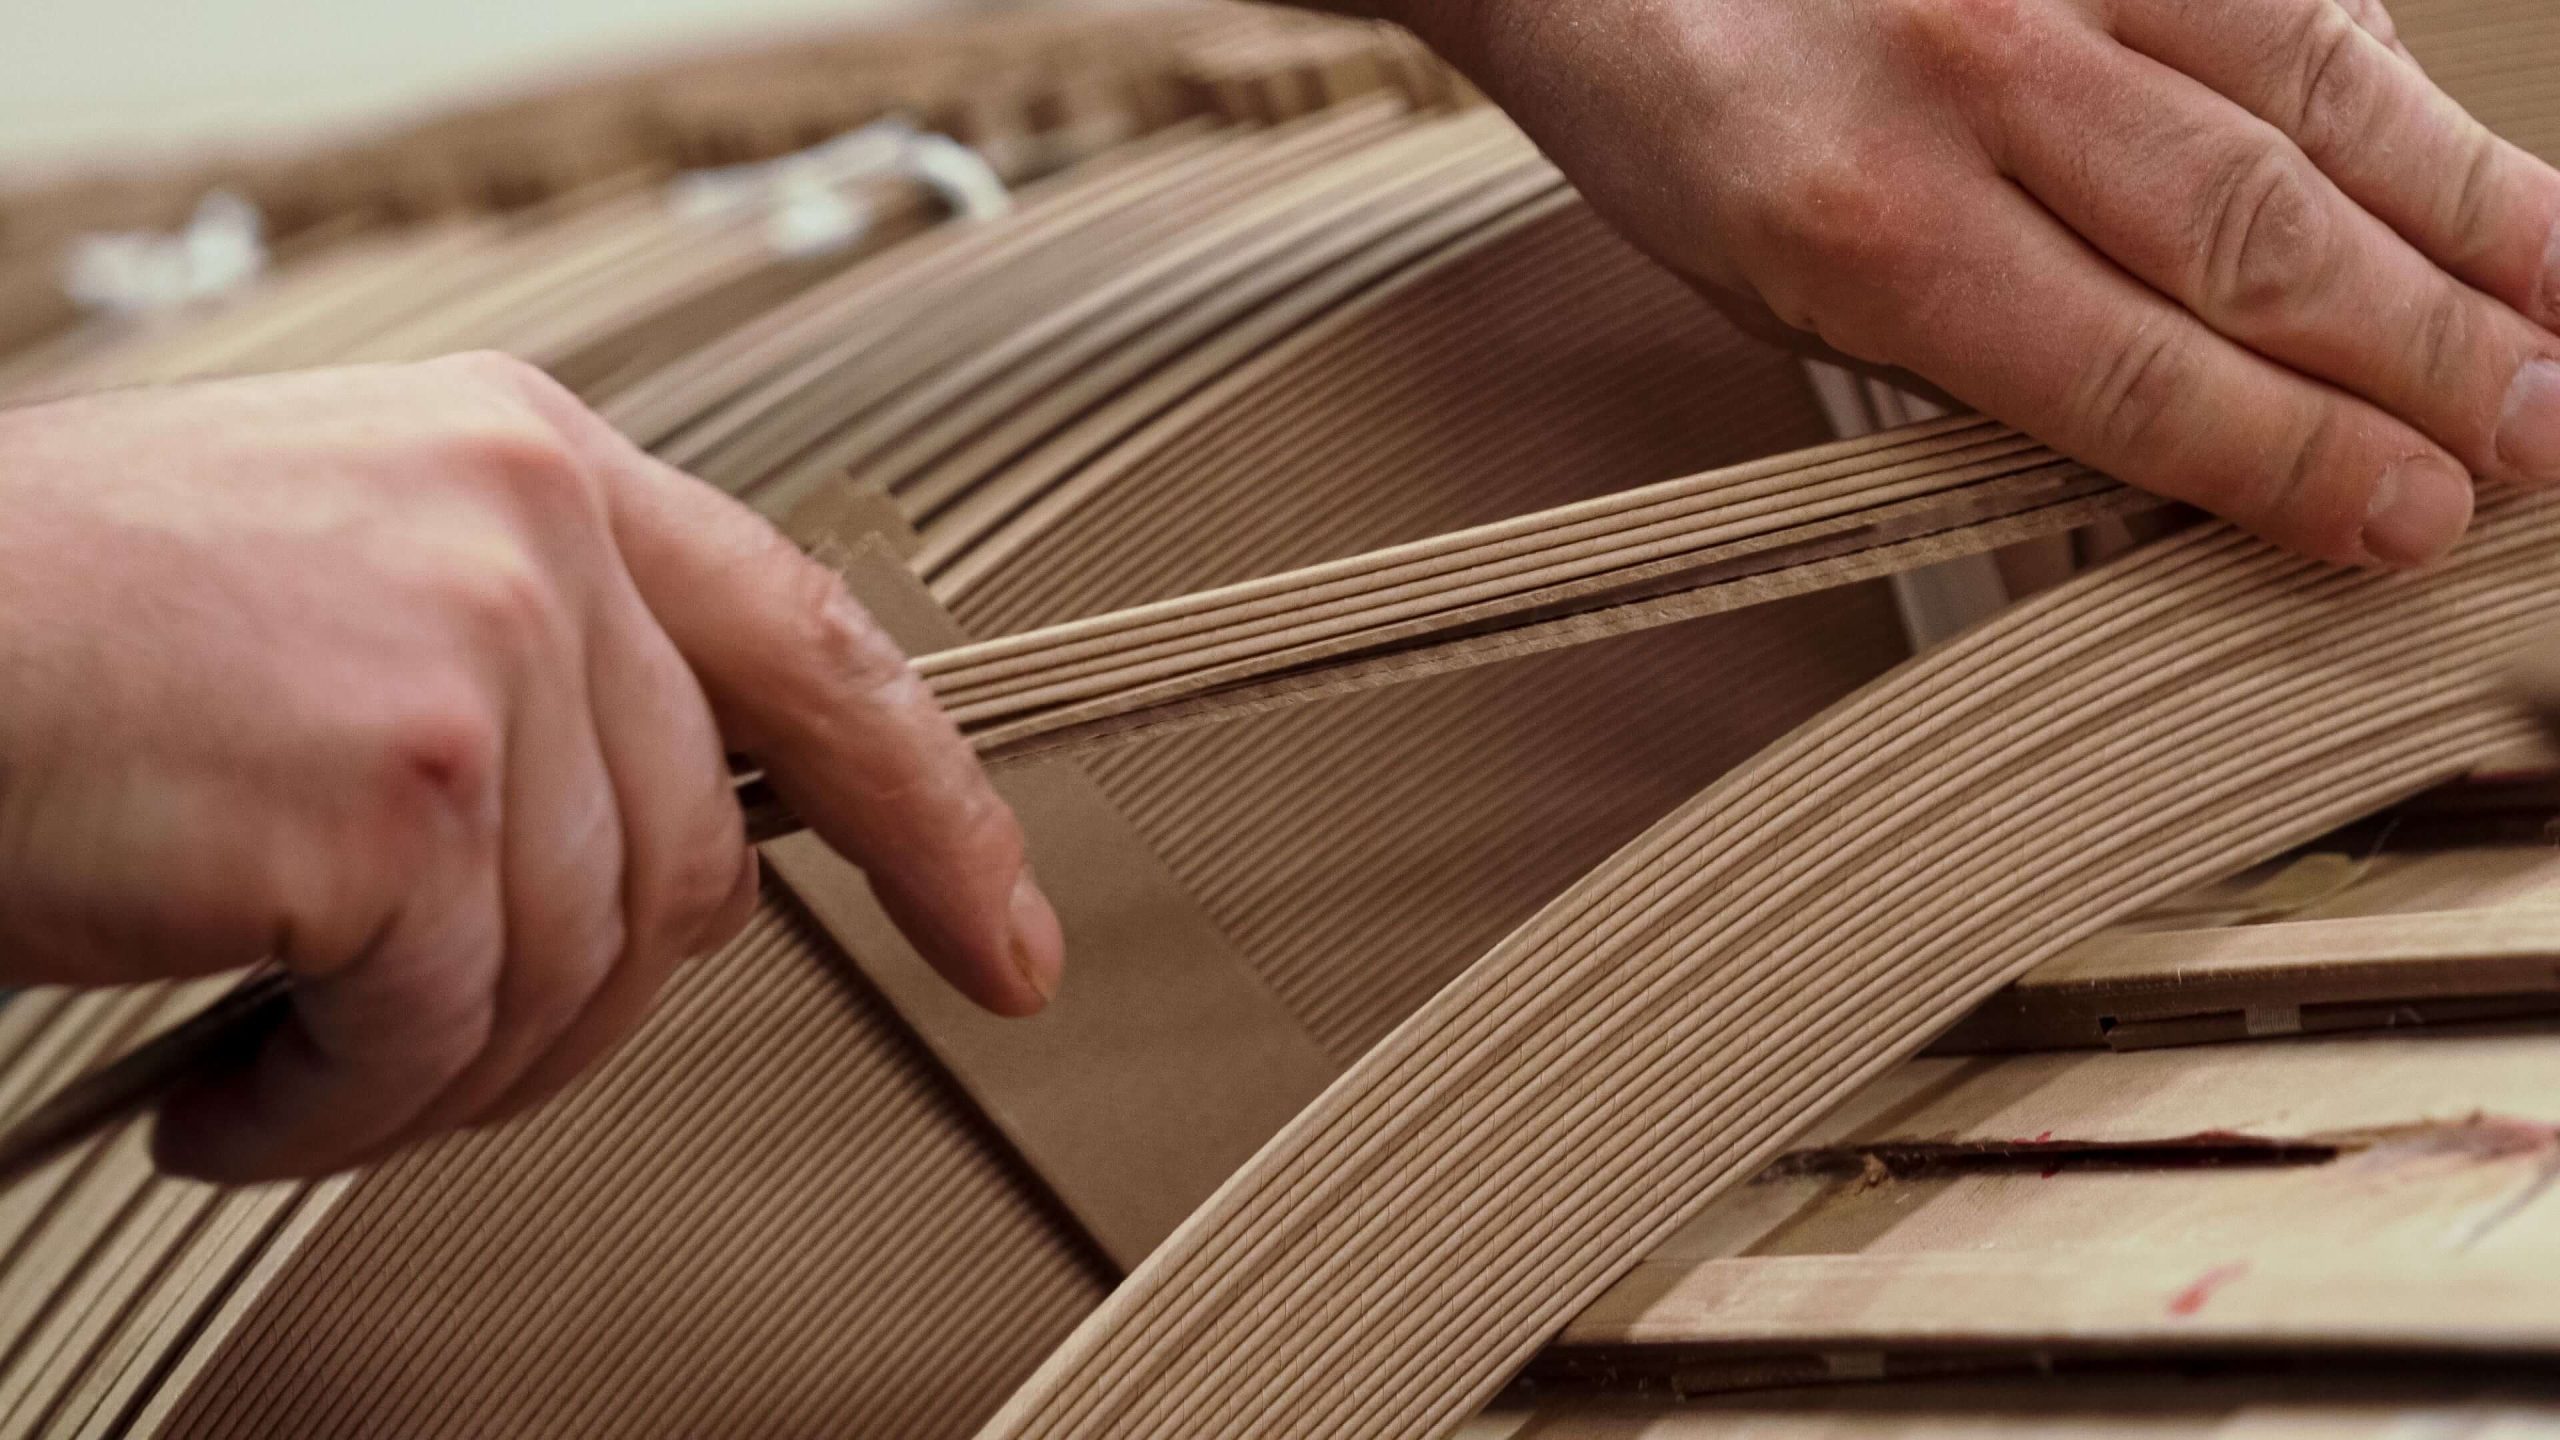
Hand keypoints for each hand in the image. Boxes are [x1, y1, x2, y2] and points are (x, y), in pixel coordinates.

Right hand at [0, 354, 1062, 1181]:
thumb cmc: (59, 624)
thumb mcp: (349, 581)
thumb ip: (539, 677)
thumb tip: (656, 856)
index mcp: (539, 468)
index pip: (818, 651)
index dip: (937, 813)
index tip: (1004, 936)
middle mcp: (534, 537)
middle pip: (690, 866)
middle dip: (576, 1002)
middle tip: (428, 1041)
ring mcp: (482, 656)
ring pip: (578, 971)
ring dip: (434, 1065)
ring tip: (294, 1056)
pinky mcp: (402, 795)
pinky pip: (442, 1036)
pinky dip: (334, 1109)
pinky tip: (236, 1091)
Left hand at [1370, 0, 2559, 566]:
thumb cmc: (1696, 130)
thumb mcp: (1787, 305)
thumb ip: (1986, 378)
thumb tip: (2193, 483)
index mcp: (1862, 221)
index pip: (2131, 372)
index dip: (2295, 460)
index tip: (2409, 522)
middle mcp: (1973, 74)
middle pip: (2261, 240)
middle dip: (2427, 359)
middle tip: (2537, 448)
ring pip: (2319, 102)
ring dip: (2471, 227)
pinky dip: (2405, 97)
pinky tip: (2490, 186)